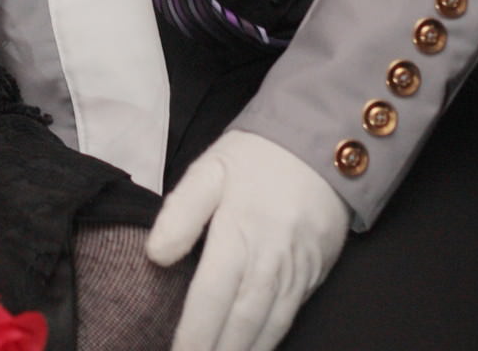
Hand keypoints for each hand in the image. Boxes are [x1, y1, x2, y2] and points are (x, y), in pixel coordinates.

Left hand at [145, 130, 349, 350]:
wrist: (322, 147)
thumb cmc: (257, 158)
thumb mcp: (211, 169)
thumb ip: (181, 211)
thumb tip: (155, 254)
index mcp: (238, 231)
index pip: (212, 294)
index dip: (194, 332)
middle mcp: (269, 260)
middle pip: (241, 320)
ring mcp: (295, 273)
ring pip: (267, 327)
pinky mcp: (312, 278)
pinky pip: (288, 319)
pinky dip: (268, 342)